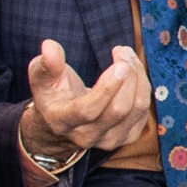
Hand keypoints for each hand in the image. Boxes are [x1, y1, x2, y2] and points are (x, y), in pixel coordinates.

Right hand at [21, 41, 150, 159]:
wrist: (63, 121)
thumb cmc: (53, 94)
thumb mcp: (42, 79)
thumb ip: (47, 64)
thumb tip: (50, 46)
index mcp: (62, 122)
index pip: (88, 110)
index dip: (107, 88)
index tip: (119, 65)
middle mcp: (86, 136)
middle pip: (119, 109)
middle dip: (128, 75)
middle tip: (121, 51)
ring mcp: (109, 140)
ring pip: (137, 108)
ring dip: (138, 76)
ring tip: (127, 57)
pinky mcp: (128, 136)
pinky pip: (144, 109)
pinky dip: (143, 85)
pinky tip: (132, 71)